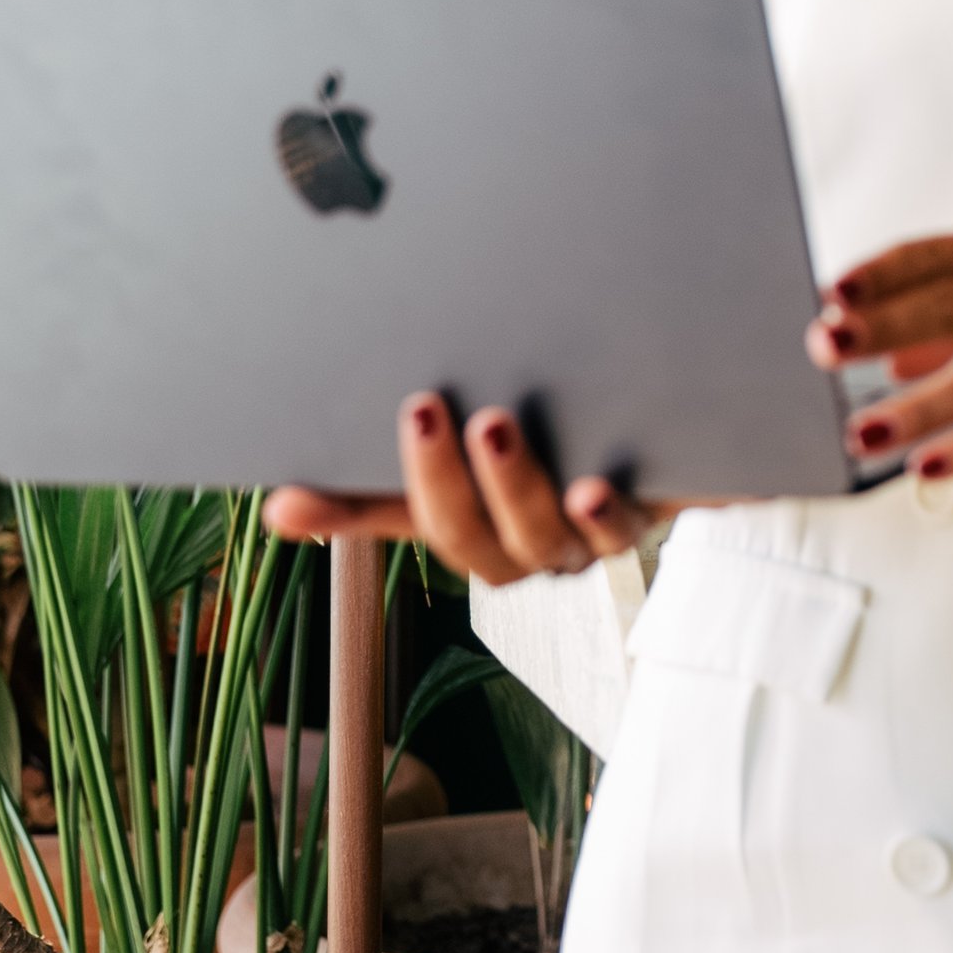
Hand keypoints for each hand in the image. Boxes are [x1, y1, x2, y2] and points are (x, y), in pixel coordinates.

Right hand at [263, 396, 656, 586]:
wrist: (672, 437)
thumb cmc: (551, 441)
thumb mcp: (464, 448)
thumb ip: (383, 480)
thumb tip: (279, 507)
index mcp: (470, 527)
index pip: (396, 522)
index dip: (344, 517)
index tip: (290, 497)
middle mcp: (522, 546)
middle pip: (472, 539)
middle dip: (440, 477)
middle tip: (422, 405)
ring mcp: (580, 538)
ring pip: (543, 538)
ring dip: (514, 485)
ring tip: (496, 423)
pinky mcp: (641, 515)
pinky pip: (623, 529)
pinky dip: (605, 514)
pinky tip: (591, 486)